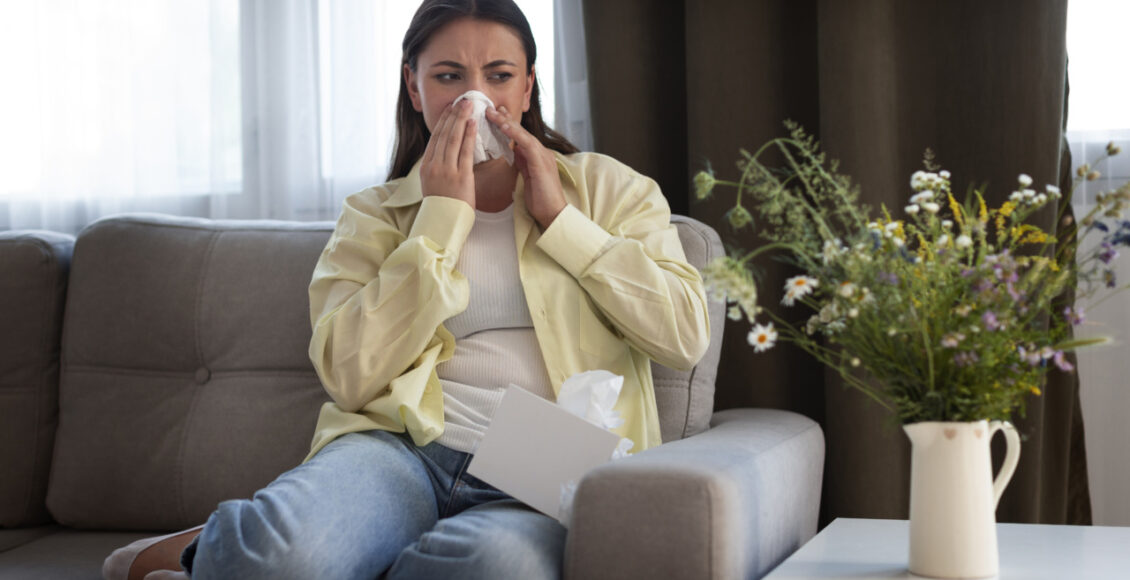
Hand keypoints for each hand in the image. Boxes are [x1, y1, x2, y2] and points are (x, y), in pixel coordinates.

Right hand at [420, 100, 475, 207]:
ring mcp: (446, 170)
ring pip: (453, 139)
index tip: (450, 108)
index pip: (435, 138)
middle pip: (444, 134)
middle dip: (453, 115)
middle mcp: (434, 166)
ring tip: (468, 105)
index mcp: (426, 167)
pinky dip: (469, 135)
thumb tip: (444, 156)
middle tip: (462, 100)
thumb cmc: (442, 207)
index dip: (443, 121)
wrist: (443, 223)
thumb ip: (437, 169)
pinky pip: (465, 151)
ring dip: (461, 119)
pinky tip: (473, 123)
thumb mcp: (433, 185)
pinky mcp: (460, 176)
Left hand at [487, 106, 566, 228]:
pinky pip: (527, 145)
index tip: (494, 114)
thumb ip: (523, 162)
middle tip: (490, 107)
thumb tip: (514, 151)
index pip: (520, 136)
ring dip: (507, 123)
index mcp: (536, 156)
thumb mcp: (528, 177)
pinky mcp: (541, 163)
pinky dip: (516, 135)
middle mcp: (541, 152)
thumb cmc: (540, 199)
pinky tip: (504, 127)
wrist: (553, 213)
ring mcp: (543, 156)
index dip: (507, 124)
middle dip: (505, 118)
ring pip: (523, 134)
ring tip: (493, 113)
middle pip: (521, 131)